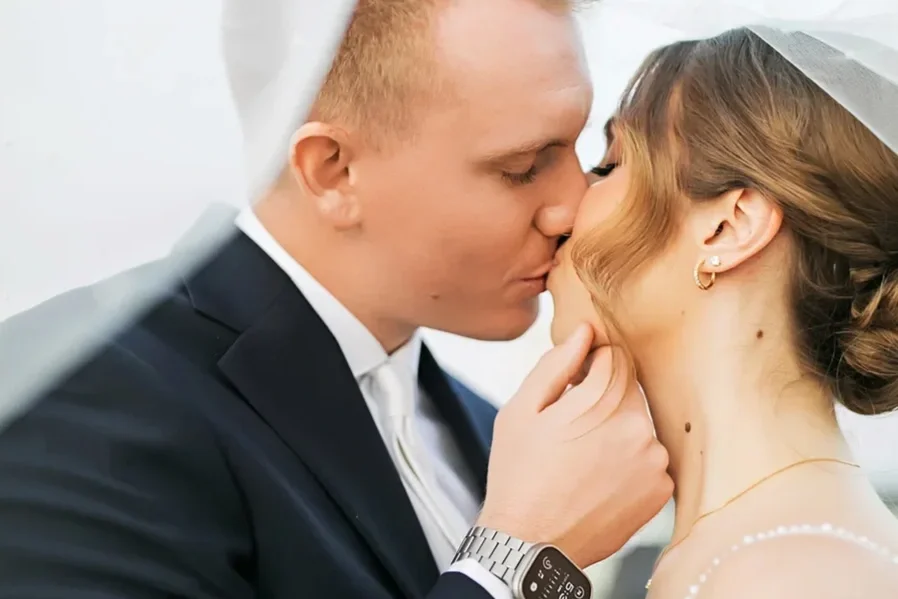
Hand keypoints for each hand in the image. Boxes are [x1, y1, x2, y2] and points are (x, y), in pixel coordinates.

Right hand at [478, 324, 672, 566]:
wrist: (530, 543)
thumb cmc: (519, 473)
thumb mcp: (522, 410)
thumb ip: (556, 365)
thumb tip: (585, 333)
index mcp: (604, 401)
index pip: (616, 358)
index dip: (591, 367)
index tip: (573, 388)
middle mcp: (639, 427)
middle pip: (629, 391)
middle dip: (604, 401)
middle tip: (571, 431)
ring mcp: (655, 461)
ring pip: (640, 425)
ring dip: (618, 431)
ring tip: (583, 460)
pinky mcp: (662, 490)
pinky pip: (649, 459)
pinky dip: (629, 462)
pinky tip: (599, 479)